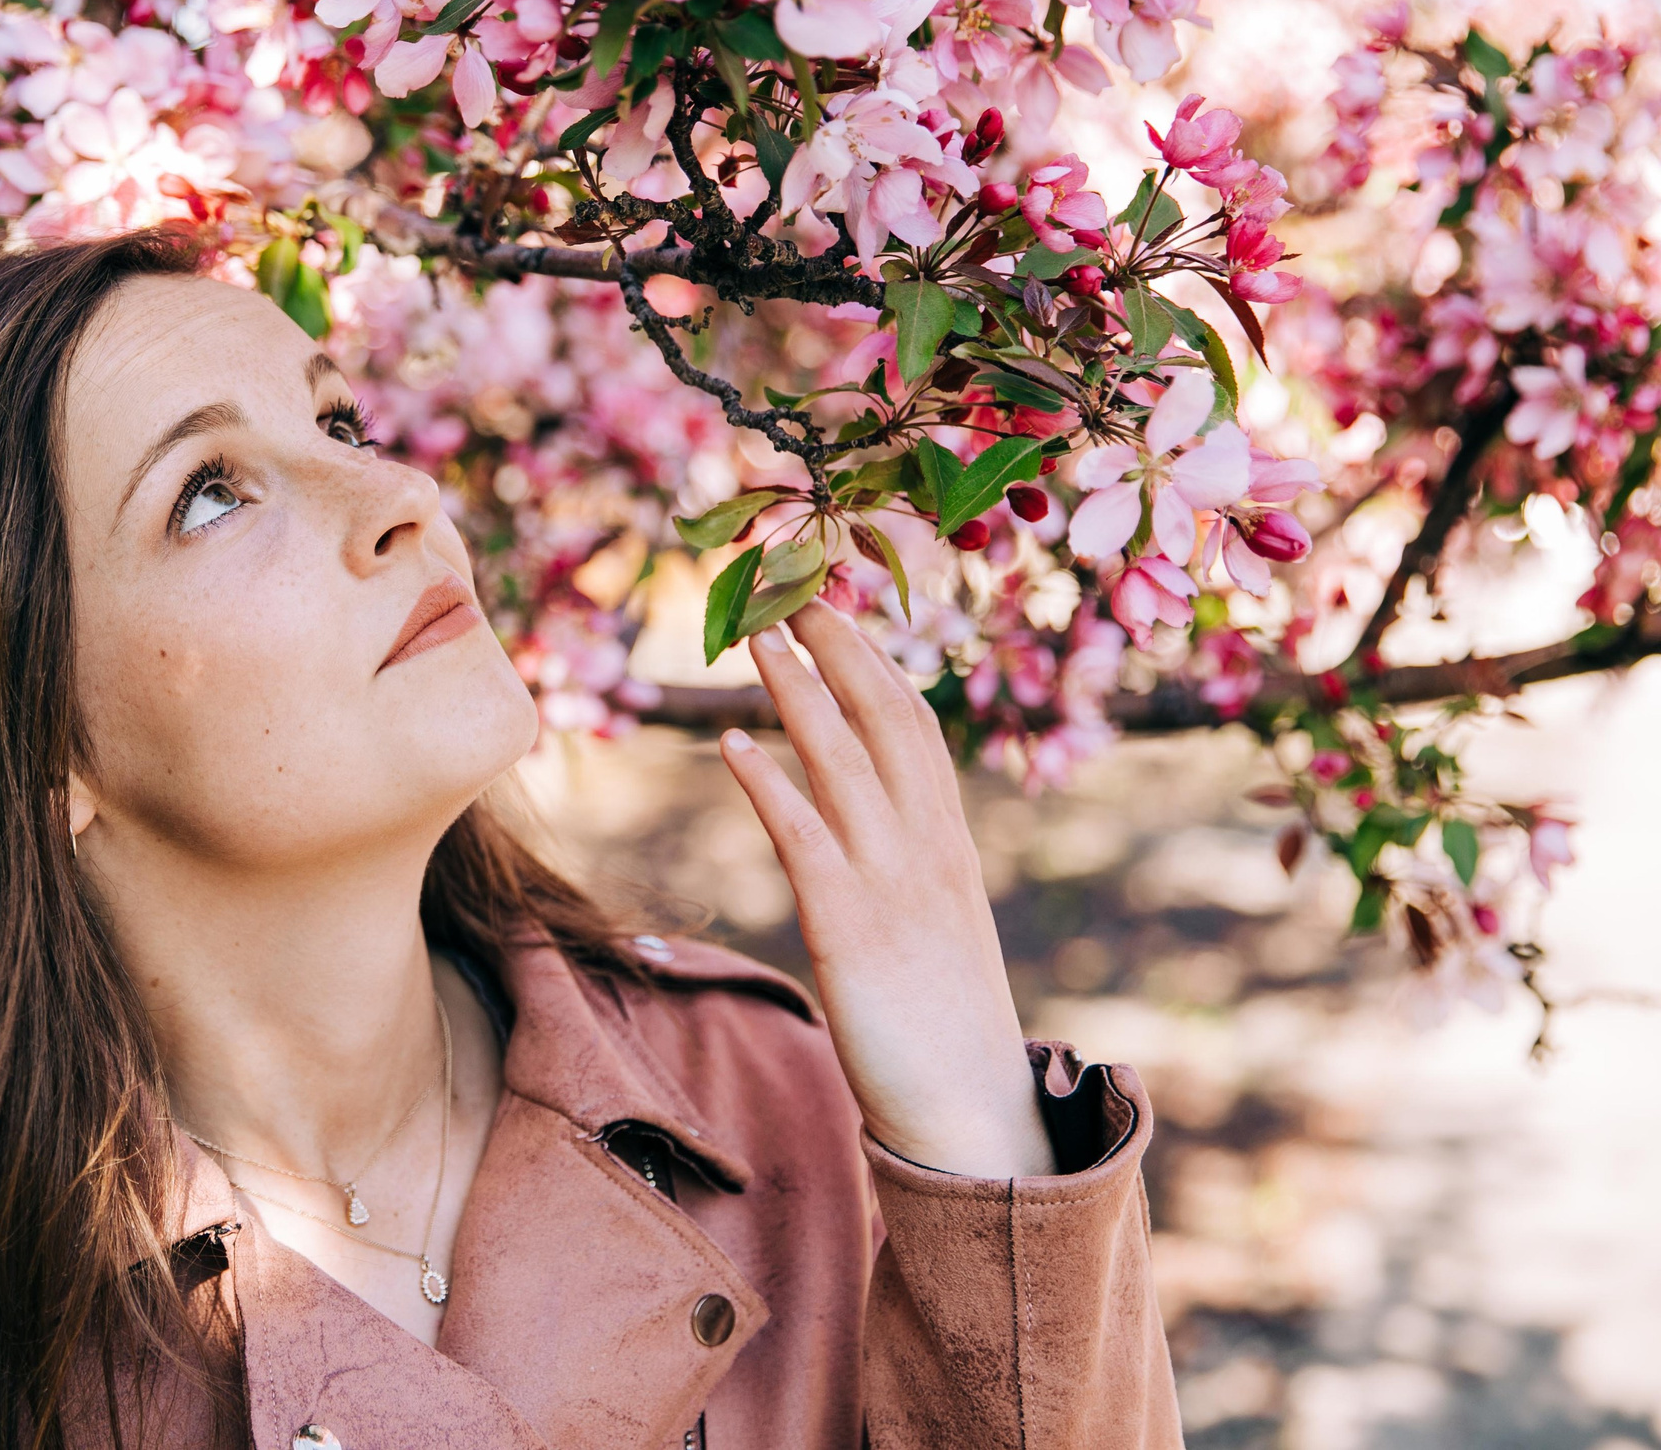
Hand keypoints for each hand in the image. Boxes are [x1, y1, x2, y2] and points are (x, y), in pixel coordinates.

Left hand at [717, 598, 1055, 1178]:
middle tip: (794, 588)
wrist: (973, 1118)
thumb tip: (864, 838)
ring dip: (799, 692)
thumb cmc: (944, 1030)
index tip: (840, 609)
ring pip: (844, 764)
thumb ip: (905, 874)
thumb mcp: (934, 930)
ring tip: (759, 637)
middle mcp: (926, 850)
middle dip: (841, 651)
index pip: (915, 729)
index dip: (876, 663)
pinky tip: (733, 743)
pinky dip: (769, 783)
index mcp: (947, 847)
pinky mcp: (851, 930)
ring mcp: (892, 886)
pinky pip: (805, 839)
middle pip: (885, 723)